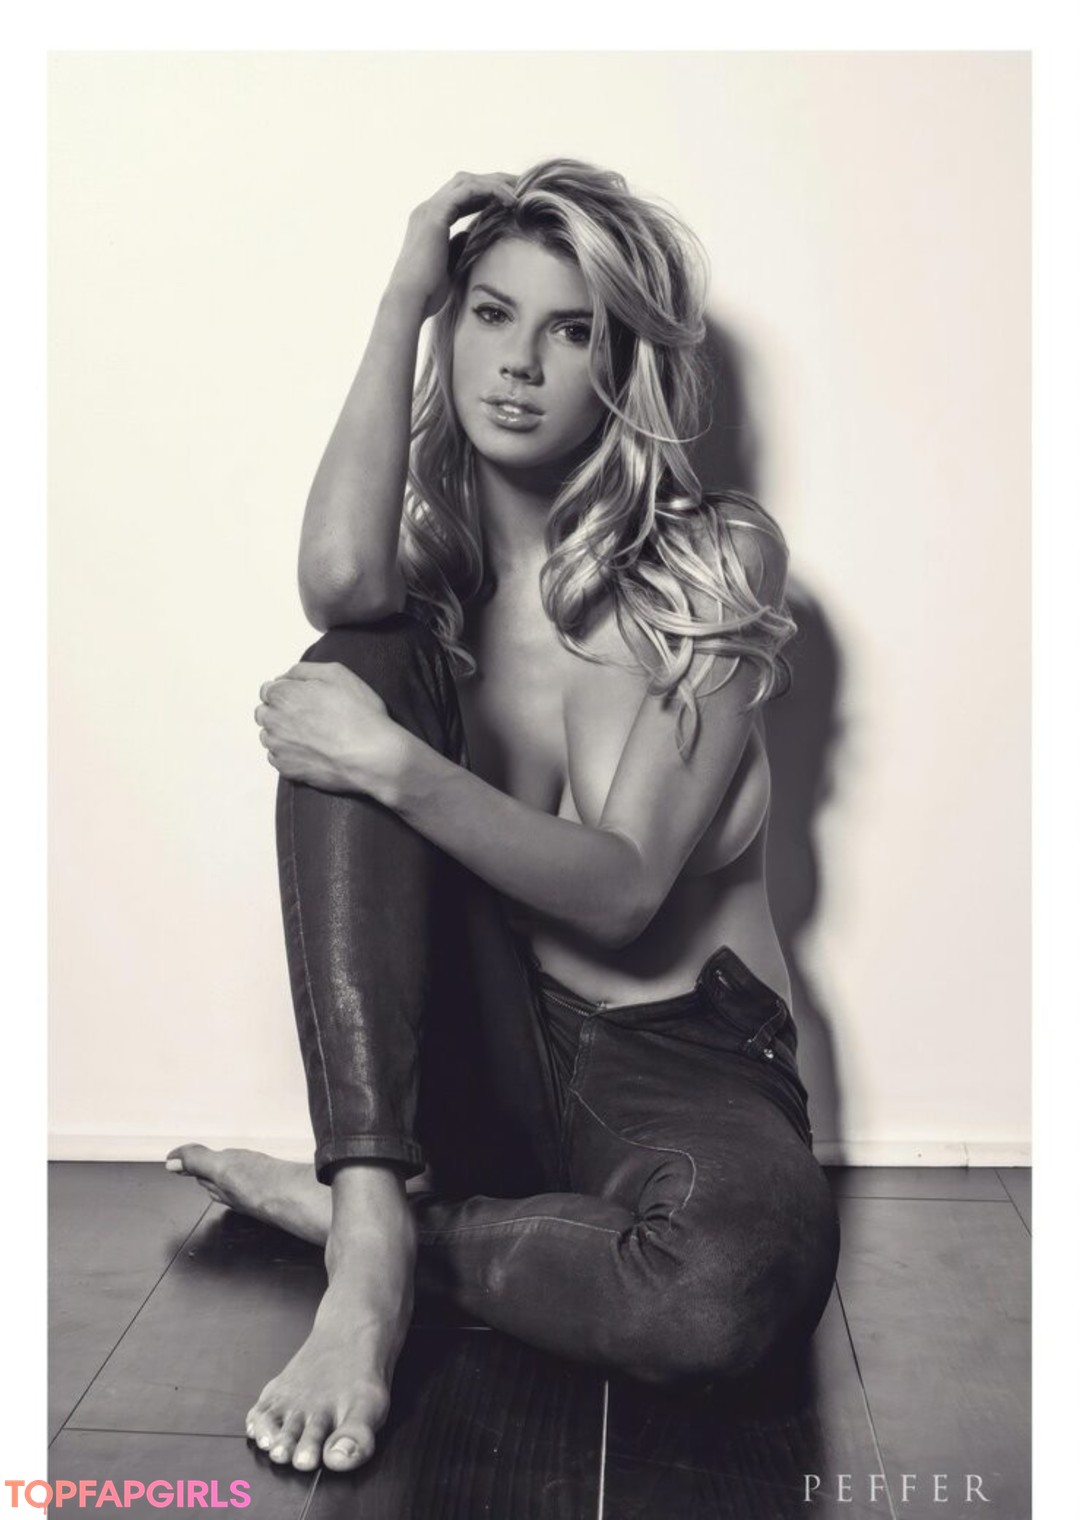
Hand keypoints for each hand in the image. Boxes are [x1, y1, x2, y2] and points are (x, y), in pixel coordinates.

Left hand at [255, 662, 405, 800]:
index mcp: (283, 695)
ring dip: (281, 733)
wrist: (371, 756)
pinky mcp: (286, 769)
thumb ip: (303, 670)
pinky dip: (287, 753)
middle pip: (264, 713)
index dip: (286, 691)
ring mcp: (278, 747)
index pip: (268, 689)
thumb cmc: (359, 714)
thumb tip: (285, 677)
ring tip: (309, 735)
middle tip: (307, 716)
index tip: (302, 698)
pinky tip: (309, 751)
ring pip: (268, 736)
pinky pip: (276, 758)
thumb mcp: (337, 674)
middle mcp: (274, 721)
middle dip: (279, 711)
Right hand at [389, 170, 517, 318]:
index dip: (487, 195)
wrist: (410, 300)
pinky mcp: (436, 214)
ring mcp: (429, 209)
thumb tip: (470, 236)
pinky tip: (510, 201)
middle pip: (465, 183)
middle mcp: (427, 210)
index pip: (462, 198)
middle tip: (521, 187)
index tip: (512, 201)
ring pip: (467, 181)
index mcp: (430, 222)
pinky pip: (469, 190)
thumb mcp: (449, 265)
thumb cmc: (427, 292)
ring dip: (495, 183)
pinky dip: (491, 191)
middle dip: (494, 181)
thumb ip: (457, 246)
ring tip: (520, 191)